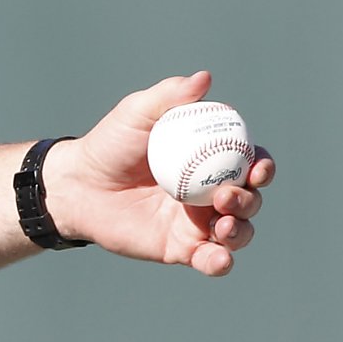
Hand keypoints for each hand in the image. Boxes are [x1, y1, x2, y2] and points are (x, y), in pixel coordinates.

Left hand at [42, 71, 271, 276]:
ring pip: (238, 232)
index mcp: (211, 160)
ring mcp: (199, 223)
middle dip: (250, 200)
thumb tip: (204, 78)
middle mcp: (211, 193)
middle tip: (227, 195)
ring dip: (240, 231)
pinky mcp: (182, 248)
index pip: (251, 164)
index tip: (258, 166)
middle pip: (250, 200)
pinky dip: (221, 263)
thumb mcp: (137, 114)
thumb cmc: (110, 144)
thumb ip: (170, 96)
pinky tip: (217, 258)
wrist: (78, 185)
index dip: (263, 166)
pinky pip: (211, 261)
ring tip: (221, 224)